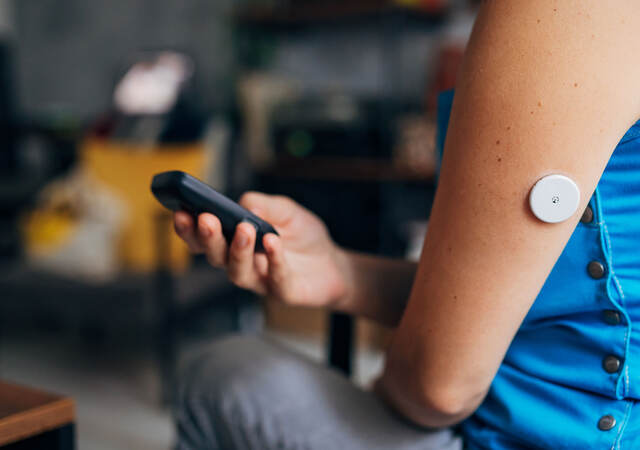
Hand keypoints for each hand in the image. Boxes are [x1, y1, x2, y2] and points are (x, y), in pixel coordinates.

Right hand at [173, 192, 349, 307]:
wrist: (335, 263)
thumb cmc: (304, 237)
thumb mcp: (285, 210)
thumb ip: (263, 204)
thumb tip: (243, 204)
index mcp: (234, 243)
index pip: (203, 239)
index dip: (188, 228)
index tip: (180, 211)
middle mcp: (241, 264)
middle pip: (215, 256)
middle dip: (207, 238)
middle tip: (206, 219)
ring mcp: (261, 281)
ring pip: (238, 273)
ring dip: (237, 250)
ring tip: (243, 229)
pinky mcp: (283, 292)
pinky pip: (275, 278)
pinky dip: (274, 259)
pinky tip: (273, 242)